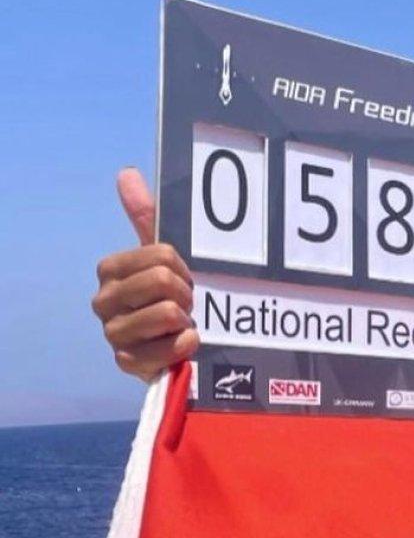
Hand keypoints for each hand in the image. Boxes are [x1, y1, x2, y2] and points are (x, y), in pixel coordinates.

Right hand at [91, 168, 199, 380]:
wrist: (178, 345)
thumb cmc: (170, 296)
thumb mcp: (162, 256)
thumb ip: (146, 216)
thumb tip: (126, 173)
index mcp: (110, 270)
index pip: (160, 255)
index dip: (182, 267)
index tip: (183, 278)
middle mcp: (103, 302)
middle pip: (163, 281)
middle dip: (185, 292)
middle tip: (186, 304)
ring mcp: (114, 335)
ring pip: (167, 312)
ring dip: (186, 319)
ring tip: (182, 324)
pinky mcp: (129, 364)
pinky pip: (170, 347)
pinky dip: (185, 345)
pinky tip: (183, 344)